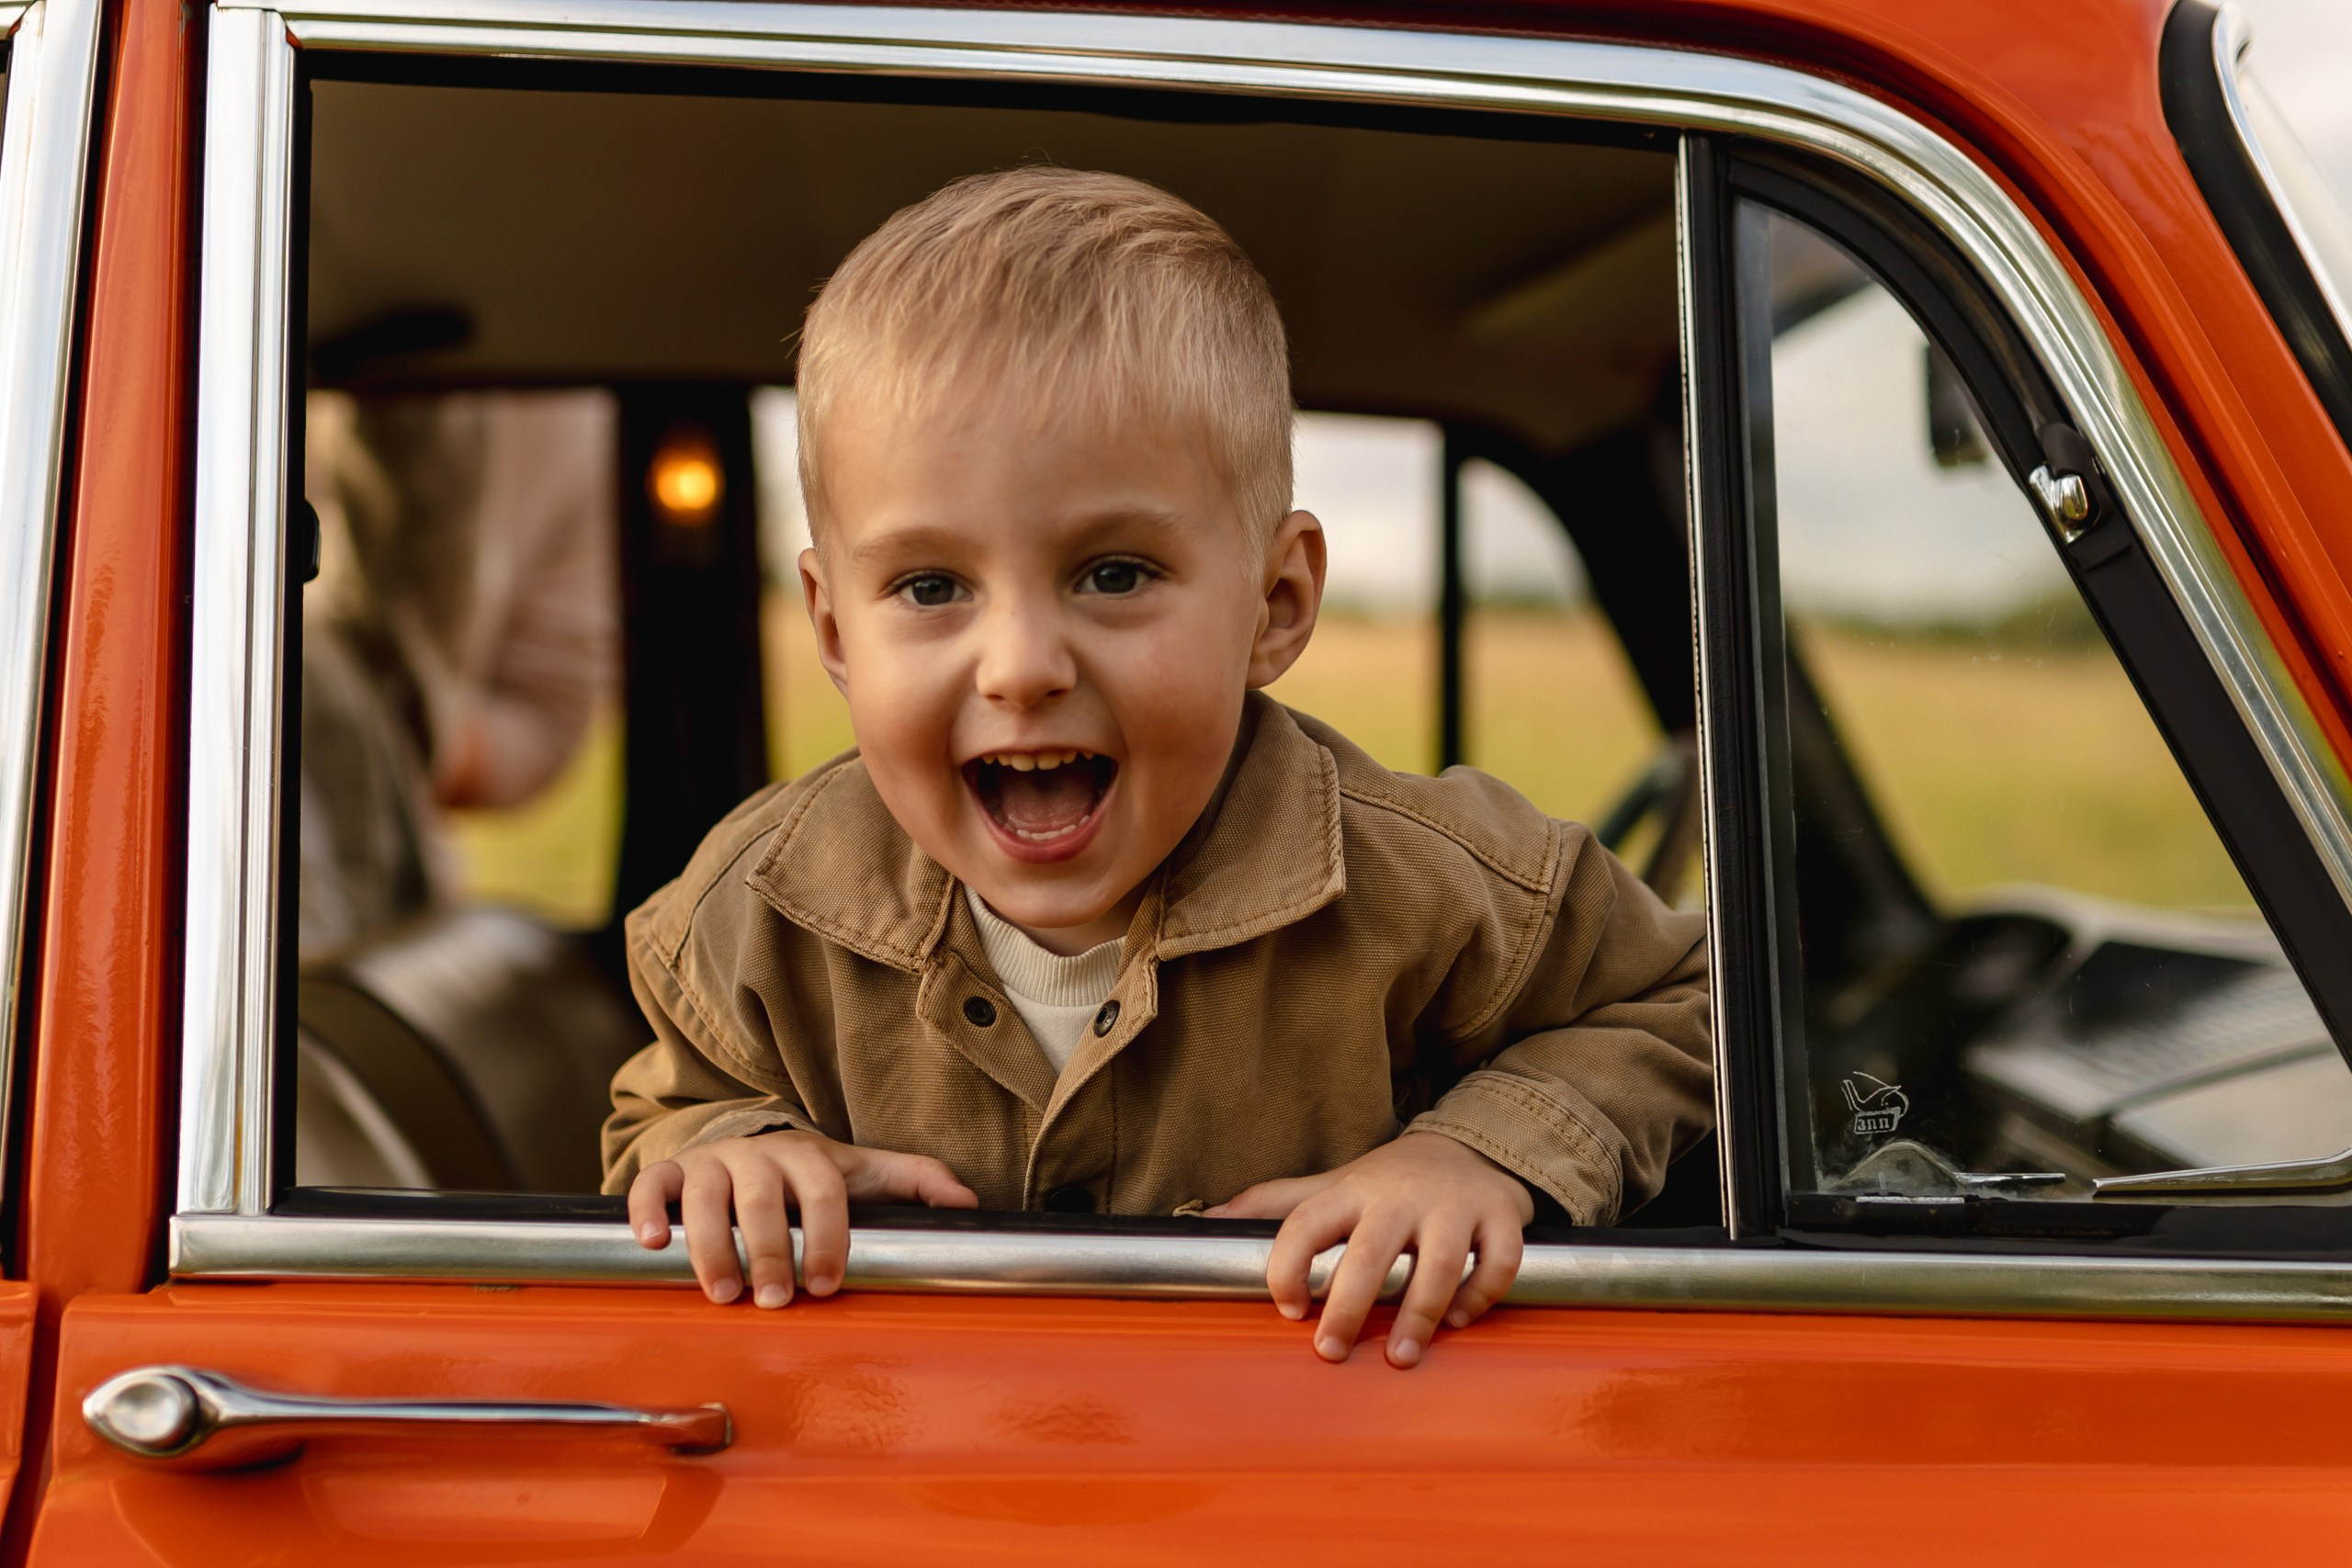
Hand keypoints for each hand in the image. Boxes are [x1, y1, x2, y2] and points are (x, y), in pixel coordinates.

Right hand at [627, 1131, 976, 1307]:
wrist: (752, 1146)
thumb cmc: (811, 1175)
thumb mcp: (866, 1175)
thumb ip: (918, 1184)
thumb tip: (970, 1204)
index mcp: (809, 1157)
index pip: (823, 1193)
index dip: (826, 1237)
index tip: (826, 1284)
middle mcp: (758, 1155)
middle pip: (762, 1198)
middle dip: (768, 1251)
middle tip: (774, 1299)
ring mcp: (712, 1162)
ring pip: (705, 1196)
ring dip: (711, 1246)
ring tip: (723, 1292)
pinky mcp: (672, 1171)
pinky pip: (651, 1184)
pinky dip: (647, 1211)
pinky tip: (652, 1244)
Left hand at [1205, 1132, 1533, 1367]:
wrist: (1468, 1147)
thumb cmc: (1386, 1182)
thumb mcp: (1330, 1185)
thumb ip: (1274, 1204)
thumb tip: (1205, 1220)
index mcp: (1352, 1191)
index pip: (1306, 1223)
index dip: (1287, 1266)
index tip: (1286, 1308)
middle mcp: (1400, 1196)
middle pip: (1370, 1252)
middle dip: (1348, 1306)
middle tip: (1331, 1352)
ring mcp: (1453, 1204)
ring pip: (1439, 1263)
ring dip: (1420, 1315)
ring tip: (1400, 1356)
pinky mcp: (1500, 1214)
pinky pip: (1497, 1261)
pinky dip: (1481, 1294)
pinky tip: (1460, 1319)